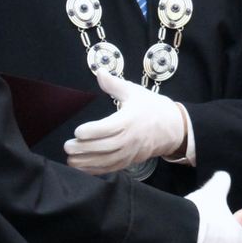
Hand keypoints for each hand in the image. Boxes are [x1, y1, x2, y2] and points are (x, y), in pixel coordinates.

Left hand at [65, 71, 186, 174]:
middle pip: (104, 147)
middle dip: (84, 148)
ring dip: (86, 162)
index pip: (108, 128)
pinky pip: (111, 169)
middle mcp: (129, 139)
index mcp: (129, 120)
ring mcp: (129, 153)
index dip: (91, 131)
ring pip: (106, 161)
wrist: (173, 128)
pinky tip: (82, 168)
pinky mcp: (129, 162)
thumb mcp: (135, 92)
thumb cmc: (152, 108)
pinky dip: (95, 170)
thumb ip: (114, 84)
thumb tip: (99, 72)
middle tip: (67, 146)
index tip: (78, 131)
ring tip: (70, 159)